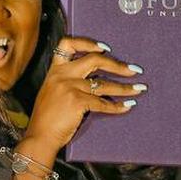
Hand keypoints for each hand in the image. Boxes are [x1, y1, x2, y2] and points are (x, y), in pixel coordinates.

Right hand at [16, 37, 144, 164]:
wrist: (40, 136)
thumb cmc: (46, 119)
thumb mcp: (51, 93)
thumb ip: (66, 83)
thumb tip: (93, 81)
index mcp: (55, 71)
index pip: (67, 44)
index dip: (87, 42)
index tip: (104, 48)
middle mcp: (62, 75)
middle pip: (95, 60)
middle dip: (118, 65)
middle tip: (134, 70)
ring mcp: (70, 87)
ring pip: (104, 84)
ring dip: (125, 87)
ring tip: (139, 89)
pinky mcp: (77, 101)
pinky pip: (103, 102)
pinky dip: (117, 106)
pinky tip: (127, 106)